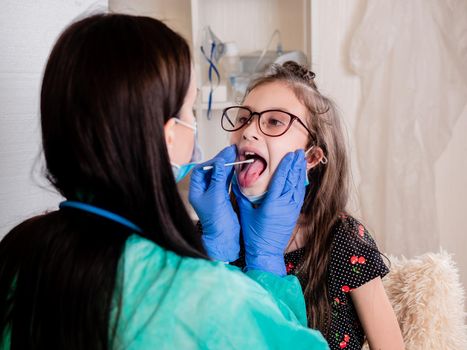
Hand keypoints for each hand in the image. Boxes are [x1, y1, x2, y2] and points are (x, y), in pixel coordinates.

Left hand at [189, 145, 239, 260]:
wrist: (224, 236)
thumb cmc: (216, 220)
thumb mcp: (217, 196)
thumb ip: (218, 178)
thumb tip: (219, 162)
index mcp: (196, 191)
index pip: (201, 170)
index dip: (211, 162)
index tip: (222, 157)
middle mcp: (203, 191)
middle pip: (211, 171)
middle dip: (221, 161)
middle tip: (231, 151)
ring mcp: (213, 194)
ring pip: (219, 175)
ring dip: (227, 165)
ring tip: (236, 155)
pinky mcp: (222, 198)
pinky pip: (225, 181)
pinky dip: (230, 174)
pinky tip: (236, 167)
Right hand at [232, 150, 306, 274]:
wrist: (265, 252)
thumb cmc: (253, 235)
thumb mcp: (244, 212)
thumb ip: (242, 194)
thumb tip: (237, 179)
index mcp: (272, 203)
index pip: (280, 179)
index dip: (286, 165)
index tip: (289, 155)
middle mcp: (284, 205)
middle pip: (292, 180)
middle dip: (296, 165)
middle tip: (298, 153)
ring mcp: (291, 210)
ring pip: (298, 187)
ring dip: (300, 173)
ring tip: (301, 161)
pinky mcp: (293, 214)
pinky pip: (298, 196)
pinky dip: (299, 184)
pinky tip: (300, 178)